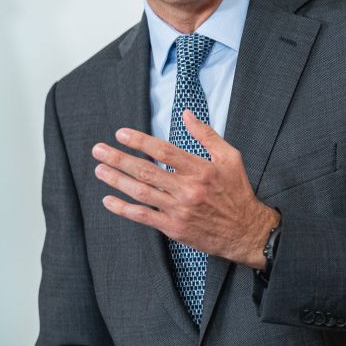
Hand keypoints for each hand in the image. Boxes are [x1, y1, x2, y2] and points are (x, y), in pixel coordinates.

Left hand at [92, 112, 278, 267]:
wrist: (246, 231)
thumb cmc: (237, 192)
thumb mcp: (230, 158)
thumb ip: (207, 135)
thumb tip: (186, 114)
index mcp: (200, 169)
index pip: (163, 151)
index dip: (140, 141)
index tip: (120, 133)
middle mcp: (187, 189)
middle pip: (146, 170)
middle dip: (118, 159)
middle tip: (98, 150)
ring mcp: (179, 209)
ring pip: (140, 192)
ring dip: (116, 180)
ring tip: (99, 169)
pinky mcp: (173, 228)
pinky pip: (143, 216)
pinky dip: (123, 209)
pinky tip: (108, 200)